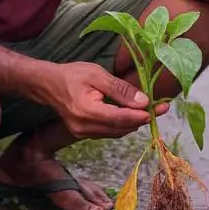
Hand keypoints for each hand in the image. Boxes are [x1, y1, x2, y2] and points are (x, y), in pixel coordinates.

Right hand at [42, 62, 168, 139]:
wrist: (47, 84)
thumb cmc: (71, 75)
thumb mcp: (97, 75)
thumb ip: (120, 89)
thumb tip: (143, 102)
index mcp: (87, 112)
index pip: (120, 118)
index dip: (141, 115)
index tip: (159, 108)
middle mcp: (84, 128)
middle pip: (121, 128)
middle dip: (142, 118)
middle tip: (161, 108)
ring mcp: (82, 133)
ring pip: (116, 132)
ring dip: (134, 122)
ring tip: (151, 110)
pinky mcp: (83, 134)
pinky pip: (109, 132)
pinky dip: (122, 124)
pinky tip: (132, 114)